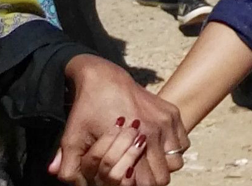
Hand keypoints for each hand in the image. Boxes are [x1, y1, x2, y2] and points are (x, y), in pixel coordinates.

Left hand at [48, 55, 189, 185]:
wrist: (103, 77)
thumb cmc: (87, 109)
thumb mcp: (72, 139)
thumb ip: (69, 167)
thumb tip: (70, 183)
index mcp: (134, 142)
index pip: (147, 182)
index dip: (136, 185)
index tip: (125, 178)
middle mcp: (155, 132)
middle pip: (163, 176)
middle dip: (150, 179)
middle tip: (136, 172)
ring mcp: (166, 122)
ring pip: (176, 162)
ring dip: (163, 165)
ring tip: (146, 160)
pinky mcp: (172, 113)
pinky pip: (182, 143)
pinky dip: (172, 149)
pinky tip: (155, 145)